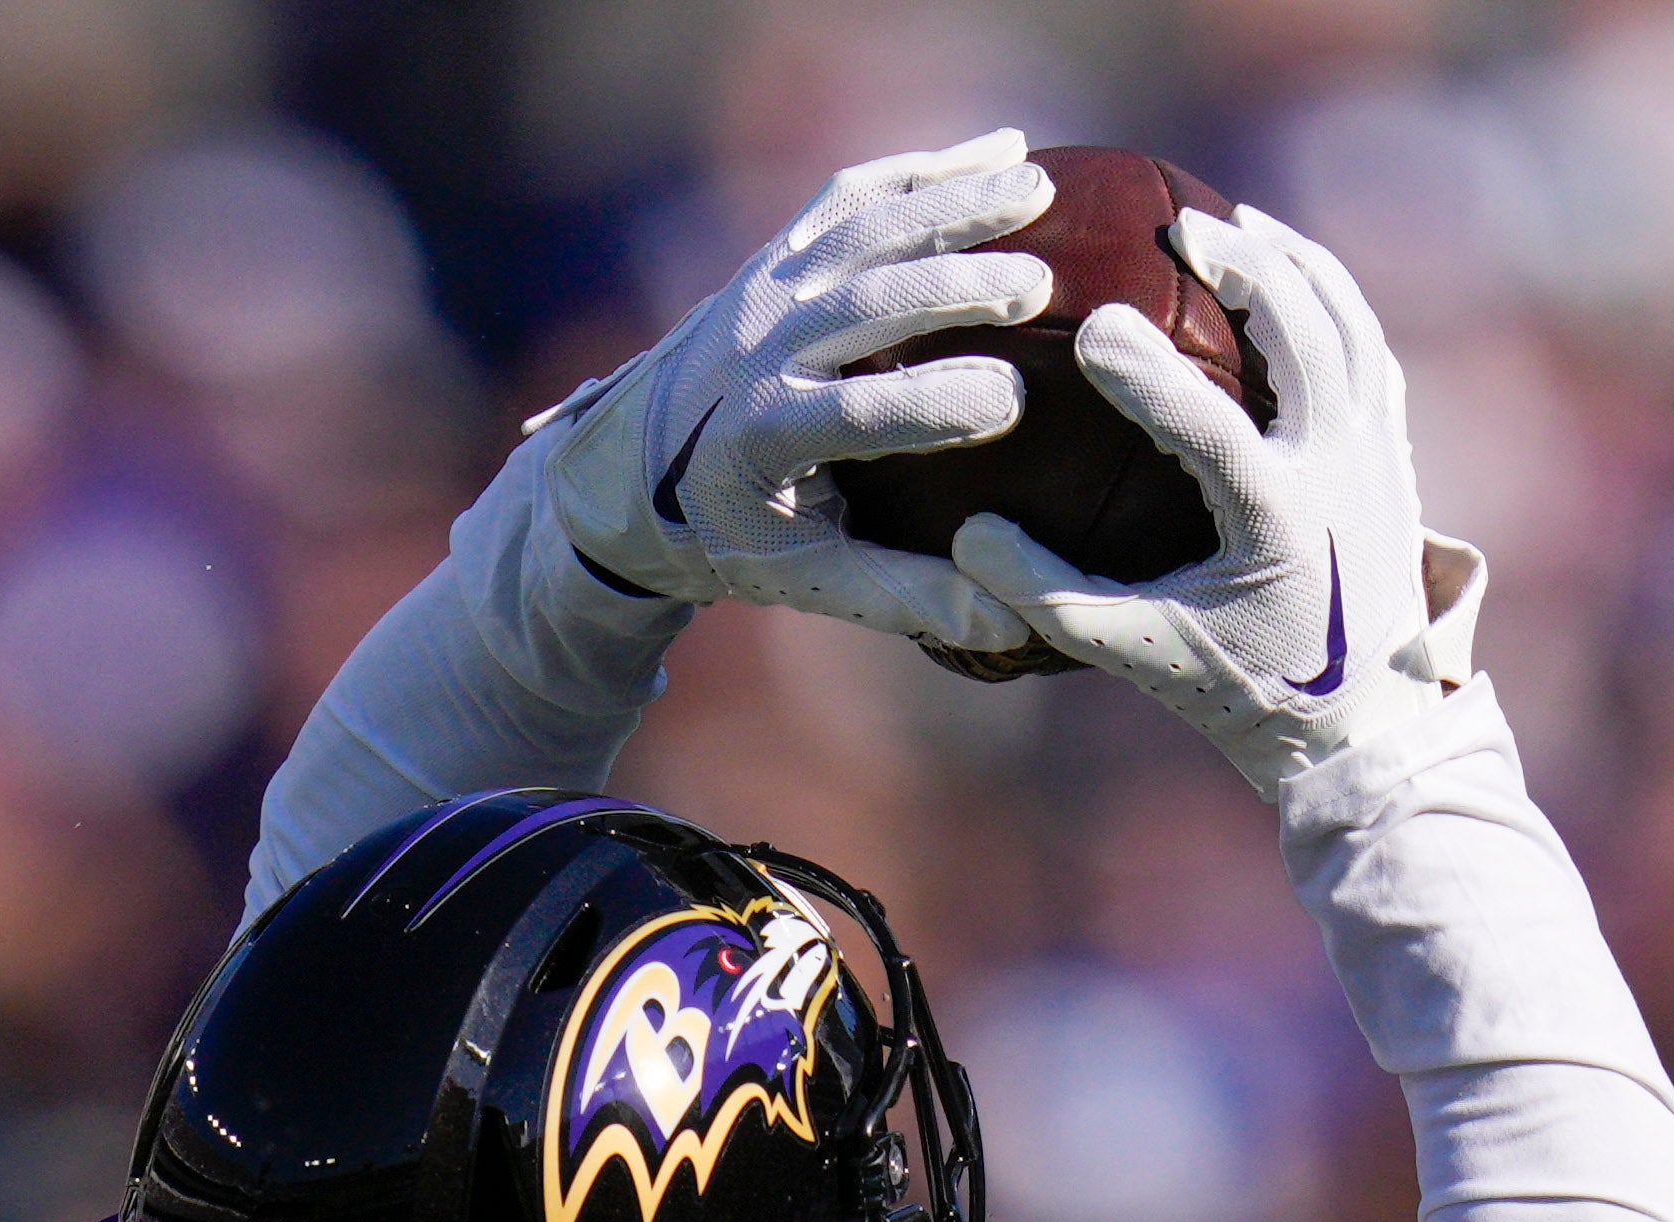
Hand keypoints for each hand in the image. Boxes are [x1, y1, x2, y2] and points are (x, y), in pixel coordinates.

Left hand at [512, 132, 1055, 658]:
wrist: (634, 466)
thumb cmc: (739, 532)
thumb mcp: (809, 577)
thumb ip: (907, 595)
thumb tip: (1015, 619)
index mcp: (762, 436)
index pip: (854, 413)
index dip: (930, 405)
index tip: (1009, 401)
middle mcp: (759, 349)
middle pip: (865, 304)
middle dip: (953, 286)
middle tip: (1038, 285)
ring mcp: (765, 288)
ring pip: (864, 231)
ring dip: (953, 203)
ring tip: (1039, 187)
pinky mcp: (778, 253)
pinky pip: (852, 196)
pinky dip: (925, 168)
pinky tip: (1002, 150)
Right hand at [948, 206, 1489, 791]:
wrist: (1366, 728)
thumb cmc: (1243, 694)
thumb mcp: (1140, 655)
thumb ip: (1050, 597)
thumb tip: (969, 538)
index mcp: (1278, 523)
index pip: (1208, 426)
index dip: (1145, 373)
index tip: (1091, 325)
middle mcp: (1342, 476)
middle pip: (1306, 337)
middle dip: (1247, 269)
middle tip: (1181, 228)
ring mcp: (1378, 459)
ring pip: (1350, 326)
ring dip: (1297, 265)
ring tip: (1237, 225)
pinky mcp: (1394, 456)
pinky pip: (1368, 351)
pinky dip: (1331, 299)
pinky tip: (1287, 272)